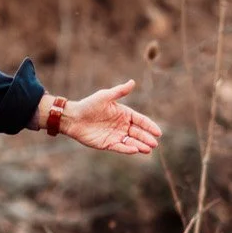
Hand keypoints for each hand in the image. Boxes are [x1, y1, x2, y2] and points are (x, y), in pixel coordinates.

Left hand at [49, 81, 163, 155]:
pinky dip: (127, 149)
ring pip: (131, 141)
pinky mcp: (108, 144)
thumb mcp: (105, 96)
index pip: (140, 120)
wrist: (73, 117)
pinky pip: (120, 147)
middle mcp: (122, 125)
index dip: (149, 126)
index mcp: (124, 114)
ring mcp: (115, 135)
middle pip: (138, 133)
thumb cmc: (89, 104)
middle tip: (154, 144)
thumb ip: (119, 91)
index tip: (158, 132)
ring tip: (148, 149)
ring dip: (140, 145)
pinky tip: (135, 150)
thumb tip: (132, 82)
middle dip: (147, 138)